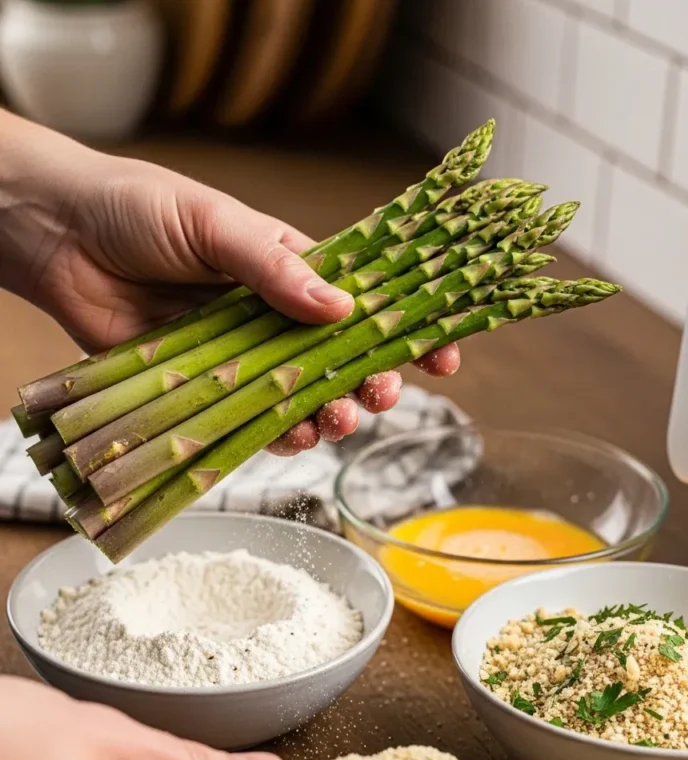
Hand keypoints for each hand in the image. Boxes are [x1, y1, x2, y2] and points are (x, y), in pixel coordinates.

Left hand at [0, 112, 459, 452]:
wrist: (61, 239)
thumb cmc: (137, 211)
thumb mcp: (213, 223)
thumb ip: (275, 266)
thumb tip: (342, 308)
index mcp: (288, 266)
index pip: (364, 300)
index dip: (406, 329)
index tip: (443, 355)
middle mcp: (272, 316)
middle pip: (341, 359)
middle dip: (372, 383)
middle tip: (380, 397)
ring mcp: (242, 356)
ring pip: (303, 397)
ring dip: (330, 415)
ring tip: (338, 420)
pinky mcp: (205, 388)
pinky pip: (253, 422)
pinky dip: (279, 436)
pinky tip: (295, 436)